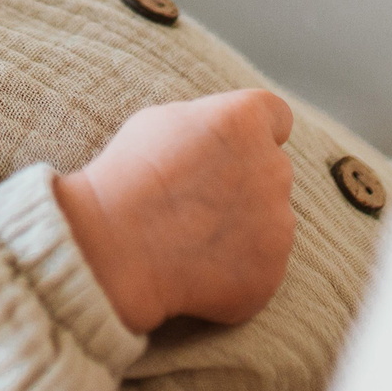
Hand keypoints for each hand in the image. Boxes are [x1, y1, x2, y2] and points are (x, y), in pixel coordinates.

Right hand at [54, 88, 296, 333]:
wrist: (113, 249)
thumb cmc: (127, 179)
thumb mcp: (163, 122)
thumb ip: (211, 125)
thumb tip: (224, 140)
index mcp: (247, 122)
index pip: (277, 117)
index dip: (255, 135)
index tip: (233, 151)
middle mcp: (274, 168)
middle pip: (271, 172)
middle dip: (243, 185)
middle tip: (196, 204)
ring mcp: (277, 225)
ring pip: (269, 222)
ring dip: (242, 229)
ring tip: (190, 241)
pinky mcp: (270, 272)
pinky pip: (259, 267)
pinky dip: (234, 270)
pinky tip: (194, 270)